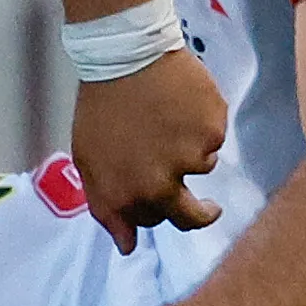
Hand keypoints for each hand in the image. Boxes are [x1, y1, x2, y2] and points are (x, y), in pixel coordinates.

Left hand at [67, 49, 226, 251]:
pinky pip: (214, 136)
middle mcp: (167, 181)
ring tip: (166, 119)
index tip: (166, 201)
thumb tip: (128, 248)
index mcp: (133, 193)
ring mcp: (195, 154)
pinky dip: (202, 124)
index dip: (159, 209)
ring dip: (189, 150)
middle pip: (194, 216)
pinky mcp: (215, 128)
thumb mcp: (89, 162)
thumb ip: (108, 208)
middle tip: (209, 207)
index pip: (157, 220)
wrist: (125, 57)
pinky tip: (180, 104)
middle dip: (203, 214)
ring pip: (203, 165)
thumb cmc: (101, 109)